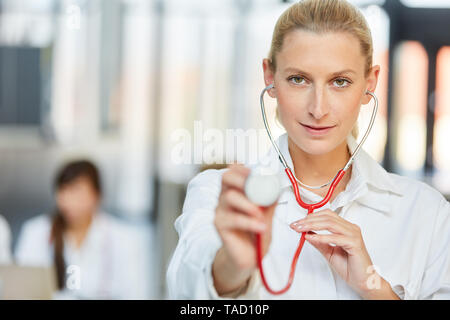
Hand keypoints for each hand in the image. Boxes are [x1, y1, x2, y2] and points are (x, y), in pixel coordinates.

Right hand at [212, 164, 276, 294]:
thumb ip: (270, 200)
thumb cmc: (257, 232)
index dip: (244, 168)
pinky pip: (233, 219)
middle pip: (226, 178)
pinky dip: (249, 222)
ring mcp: (220, 211)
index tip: (257, 172)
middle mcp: (225, 198)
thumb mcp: (268, 214)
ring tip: (261, 214)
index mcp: (235, 191)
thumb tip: (277, 185)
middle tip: (258, 188)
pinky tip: (260, 227)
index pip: (233, 171)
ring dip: (249, 203)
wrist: (250, 257)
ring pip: (229, 197)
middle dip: (243, 179)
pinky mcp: (220, 225)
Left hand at [289, 209, 390, 298]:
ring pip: (330, 224)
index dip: (310, 217)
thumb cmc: (350, 267)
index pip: (327, 215)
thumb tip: (306, 233)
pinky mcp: (355, 244)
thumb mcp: (329, 252)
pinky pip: (336, 238)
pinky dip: (322, 237)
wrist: (364, 282)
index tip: (297, 223)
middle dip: (308, 220)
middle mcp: (351, 228)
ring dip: (312, 225)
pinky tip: (311, 238)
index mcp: (346, 228)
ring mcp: (354, 235)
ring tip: (300, 229)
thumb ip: (319, 242)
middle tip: (295, 225)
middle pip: (327, 217)